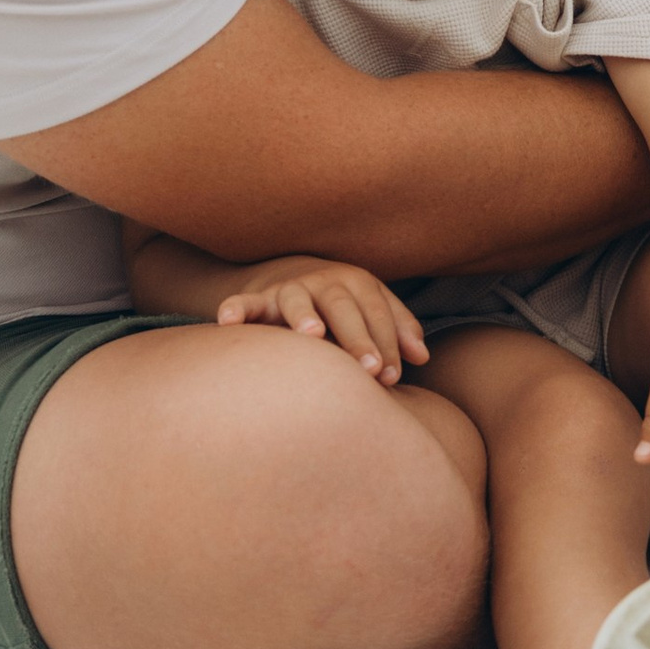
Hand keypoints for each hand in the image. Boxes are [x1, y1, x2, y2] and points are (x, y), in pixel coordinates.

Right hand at [213, 254, 430, 383]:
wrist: (291, 272)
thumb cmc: (343, 305)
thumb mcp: (372, 308)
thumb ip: (398, 329)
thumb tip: (422, 357)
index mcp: (356, 283)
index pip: (376, 312)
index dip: (387, 342)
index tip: (392, 375)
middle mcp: (323, 282)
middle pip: (343, 306)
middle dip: (358, 336)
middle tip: (369, 368)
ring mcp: (288, 289)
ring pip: (296, 300)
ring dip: (304, 315)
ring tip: (312, 335)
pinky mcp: (257, 300)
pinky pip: (243, 303)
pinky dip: (235, 309)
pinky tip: (227, 321)